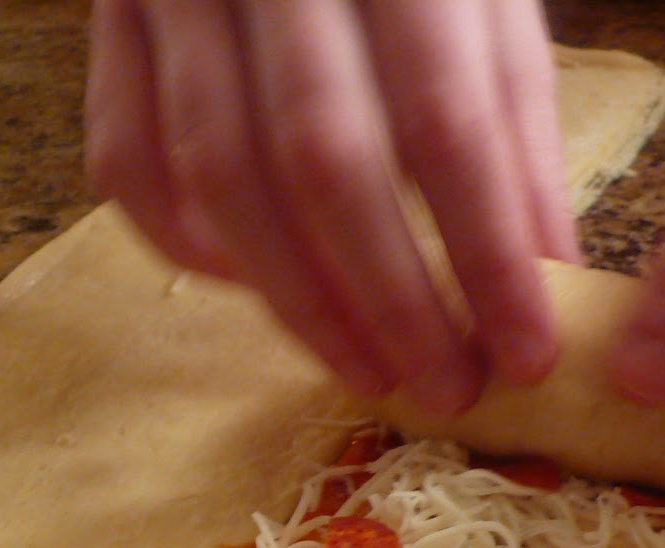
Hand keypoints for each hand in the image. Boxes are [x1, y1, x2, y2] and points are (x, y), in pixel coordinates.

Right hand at [85, 0, 577, 413]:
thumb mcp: (489, 3)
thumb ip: (517, 128)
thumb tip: (551, 276)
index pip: (446, 125)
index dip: (489, 256)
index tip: (526, 356)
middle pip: (324, 164)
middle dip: (394, 302)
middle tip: (448, 391)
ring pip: (219, 178)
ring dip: (300, 303)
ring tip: (372, 374)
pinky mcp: (113, 18)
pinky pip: (127, 157)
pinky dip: (190, 246)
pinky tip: (262, 294)